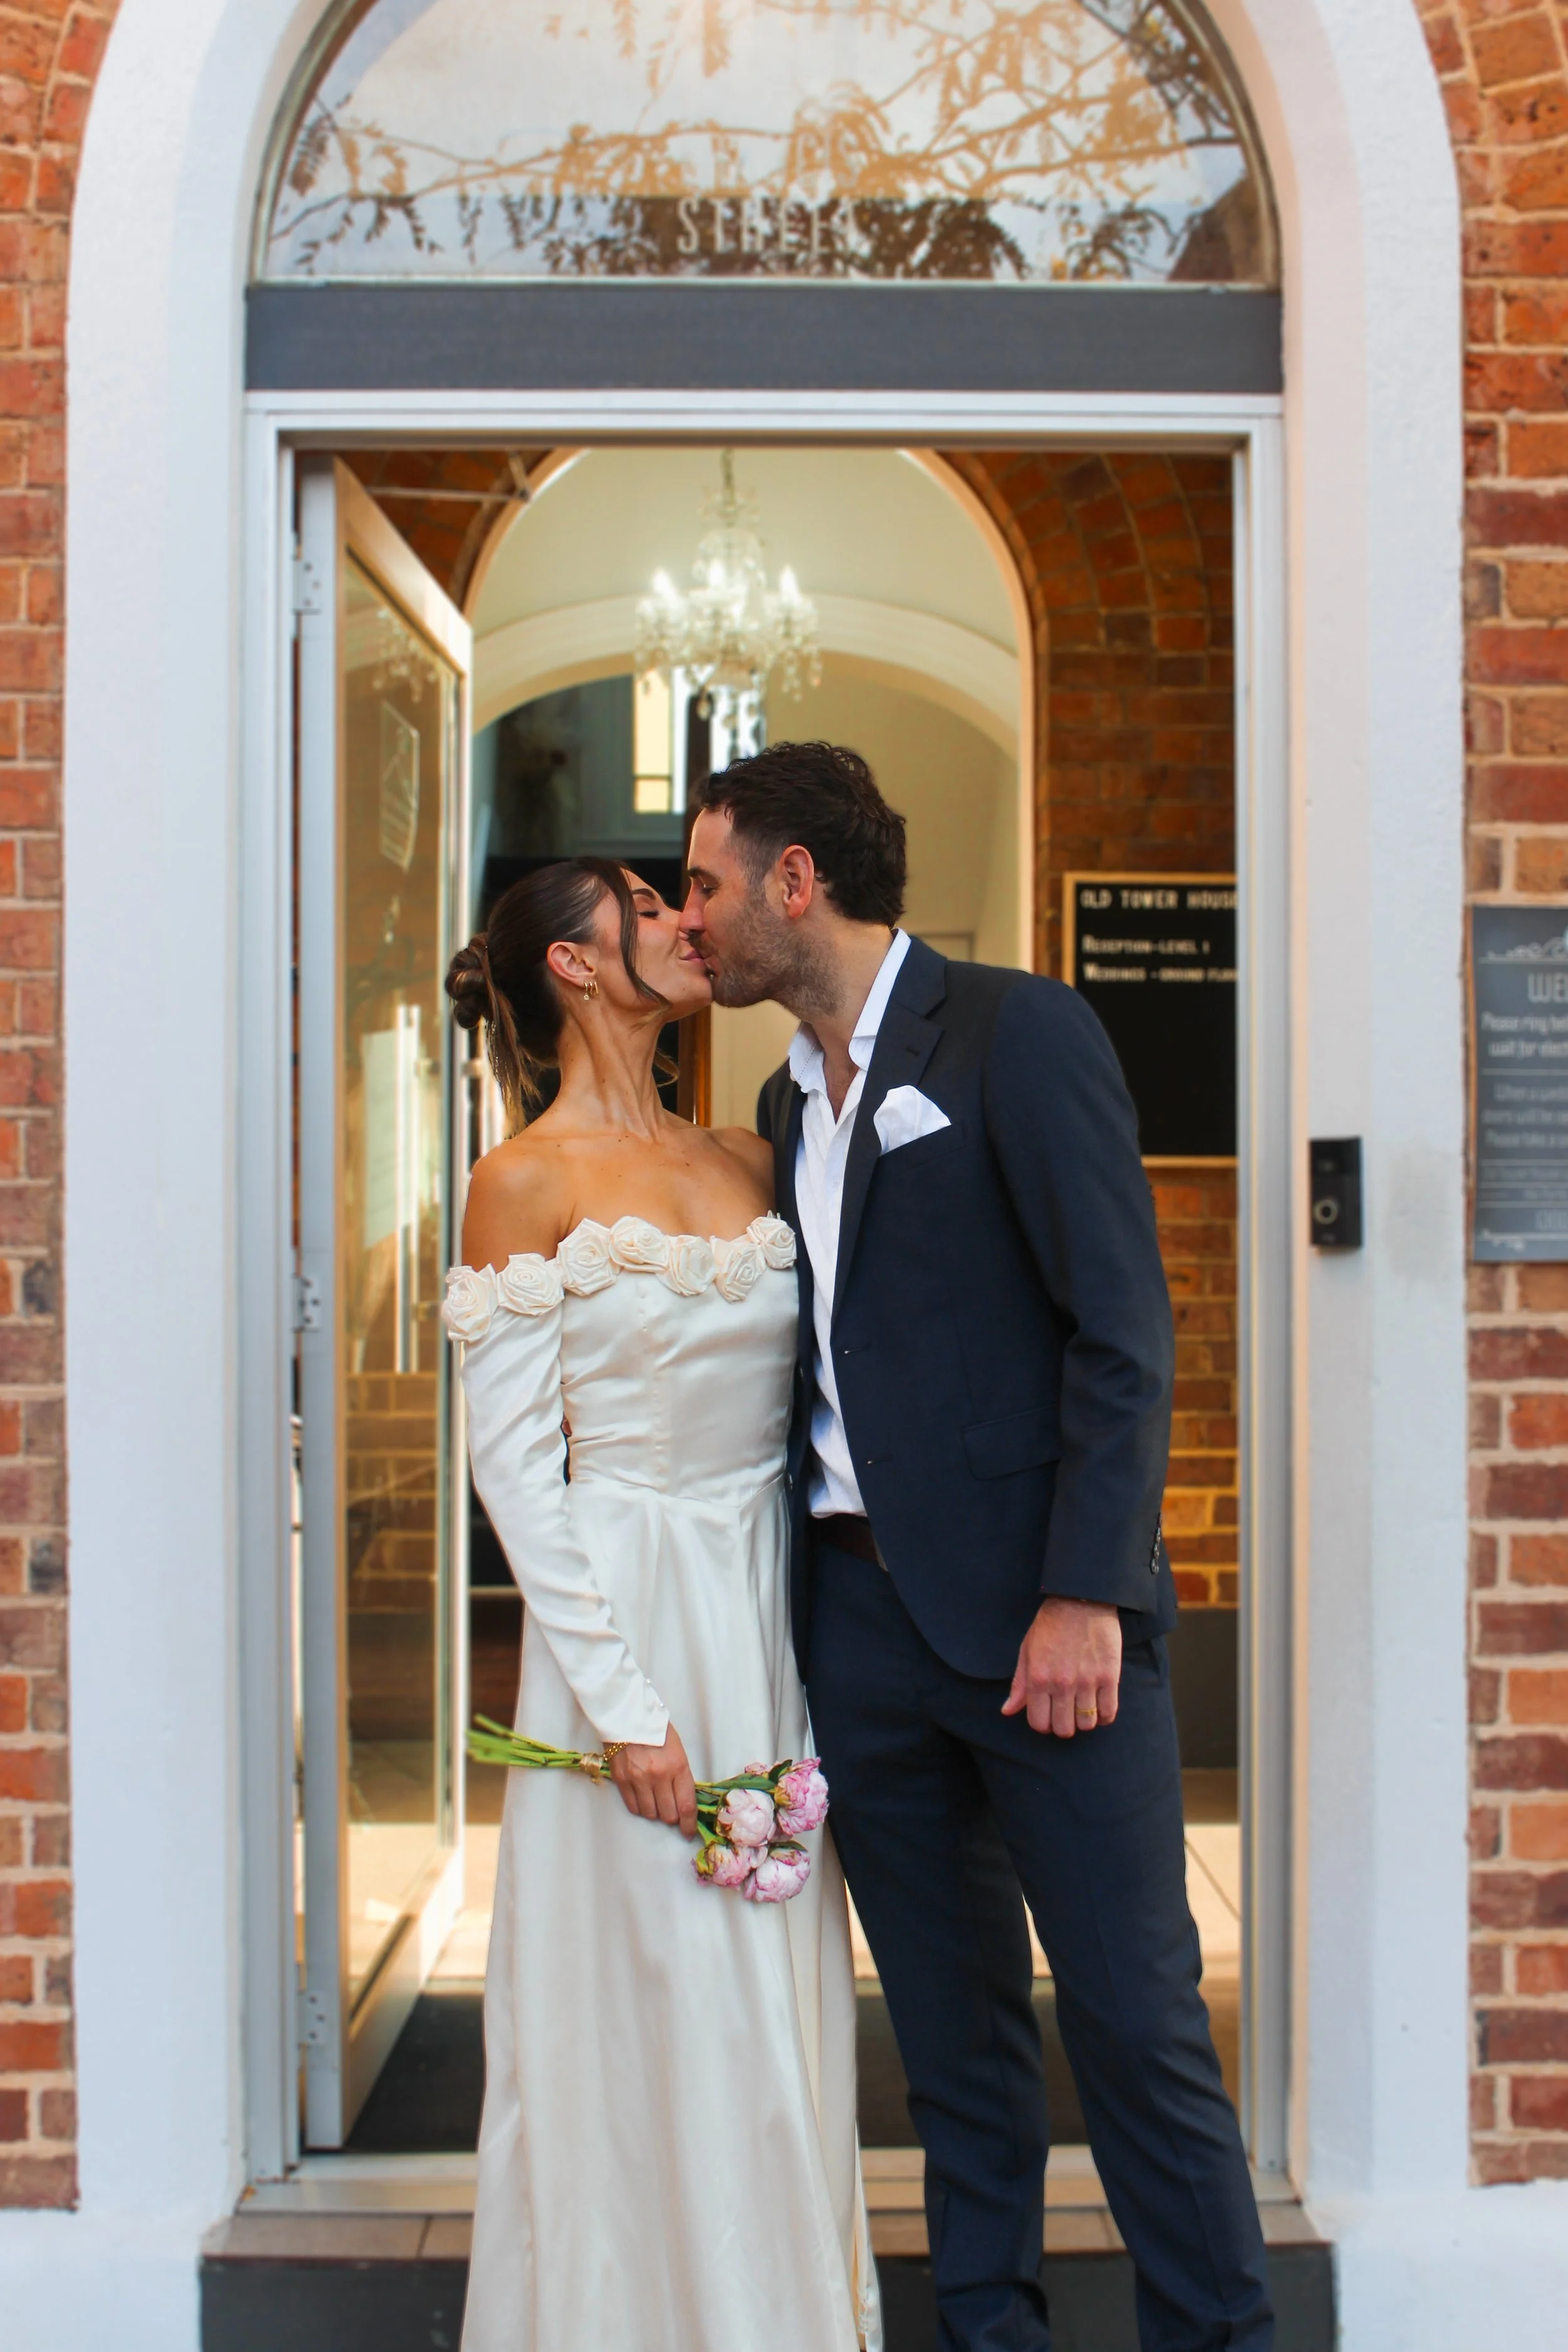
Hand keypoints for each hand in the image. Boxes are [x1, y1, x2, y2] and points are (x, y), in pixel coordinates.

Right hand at [609, 1722, 697, 1837]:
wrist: (627, 1716)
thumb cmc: (656, 1729)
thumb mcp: (677, 1749)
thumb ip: (680, 1774)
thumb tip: (682, 1799)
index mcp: (677, 1766)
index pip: (686, 1805)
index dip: (689, 1824)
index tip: (688, 1831)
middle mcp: (658, 1776)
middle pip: (669, 1815)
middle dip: (672, 1816)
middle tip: (671, 1808)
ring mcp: (638, 1779)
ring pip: (650, 1814)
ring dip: (655, 1811)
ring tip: (655, 1798)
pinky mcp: (621, 1780)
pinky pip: (633, 1807)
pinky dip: (640, 1807)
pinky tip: (642, 1797)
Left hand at [1002, 1598, 1121, 1736]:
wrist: (1080, 1600)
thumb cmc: (1050, 1624)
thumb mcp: (1027, 1650)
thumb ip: (1019, 1684)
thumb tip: (1008, 1711)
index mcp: (1038, 1678)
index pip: (1039, 1723)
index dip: (1043, 1725)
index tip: (1048, 1717)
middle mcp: (1062, 1683)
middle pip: (1064, 1729)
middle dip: (1063, 1726)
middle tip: (1066, 1714)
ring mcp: (1087, 1681)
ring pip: (1086, 1724)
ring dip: (1084, 1721)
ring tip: (1082, 1708)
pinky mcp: (1109, 1676)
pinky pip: (1108, 1712)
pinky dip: (1103, 1716)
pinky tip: (1099, 1706)